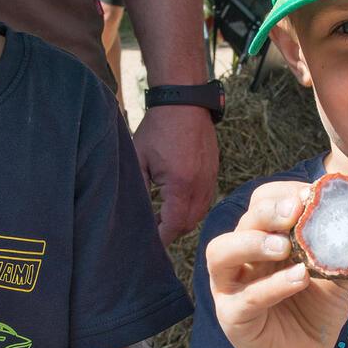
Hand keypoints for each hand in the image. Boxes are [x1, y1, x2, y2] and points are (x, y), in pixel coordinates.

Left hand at [131, 105, 218, 244]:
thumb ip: (137, 188)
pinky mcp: (213, 173)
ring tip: (161, 219)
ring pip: (199, 214)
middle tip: (152, 233)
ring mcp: (210, 179)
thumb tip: (133, 214)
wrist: (185, 102)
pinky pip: (205, 201)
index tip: (147, 245)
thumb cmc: (158, 128)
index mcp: (180, 185)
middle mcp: (200, 186)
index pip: (173, 226)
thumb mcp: (139, 159)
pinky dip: (191, 208)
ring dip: (182, 221)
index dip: (160, 239)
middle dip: (170, 232)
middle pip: (188, 224)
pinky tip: (175, 203)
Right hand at [206, 181, 347, 347]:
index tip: (315, 193)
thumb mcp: (338, 278)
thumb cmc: (313, 313)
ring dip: (251, 242)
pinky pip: (246, 297)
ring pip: (220, 252)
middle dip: (270, 210)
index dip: (286, 192)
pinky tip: (298, 279)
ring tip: (283, 246)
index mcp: (264, 239)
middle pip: (244, 220)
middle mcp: (241, 257)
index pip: (264, 201)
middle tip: (297, 210)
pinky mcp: (233, 317)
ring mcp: (230, 287)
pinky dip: (272, 286)